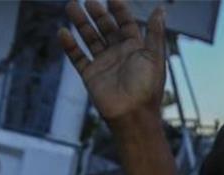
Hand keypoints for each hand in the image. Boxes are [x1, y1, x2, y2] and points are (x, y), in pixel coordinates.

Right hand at [59, 0, 166, 122]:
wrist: (132, 115)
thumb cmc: (147, 87)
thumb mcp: (154, 57)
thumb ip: (155, 32)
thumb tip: (161, 9)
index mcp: (136, 49)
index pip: (126, 24)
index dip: (119, 10)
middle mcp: (119, 54)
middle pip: (106, 28)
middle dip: (97, 14)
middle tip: (88, 1)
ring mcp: (104, 64)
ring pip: (90, 38)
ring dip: (81, 23)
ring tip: (71, 6)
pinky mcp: (91, 75)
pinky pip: (78, 57)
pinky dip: (70, 46)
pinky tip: (63, 32)